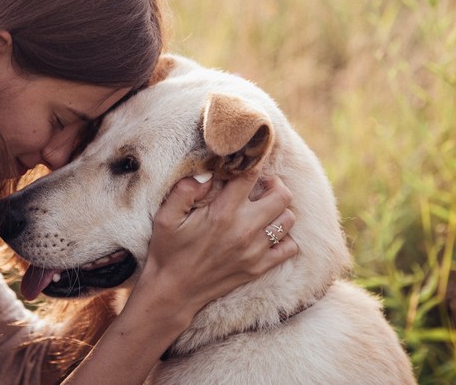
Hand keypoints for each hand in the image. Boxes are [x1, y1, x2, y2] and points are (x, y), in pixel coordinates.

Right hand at [142, 167, 297, 316]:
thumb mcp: (166, 216)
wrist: (173, 292)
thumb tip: (207, 174)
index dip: (251, 164)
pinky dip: (284, 237)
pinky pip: (289, 248)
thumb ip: (184, 190)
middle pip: (282, 196)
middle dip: (274, 184)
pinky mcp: (259, 268)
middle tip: (261, 185)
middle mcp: (244, 230)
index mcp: (222, 213)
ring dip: (280, 209)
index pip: (251, 176)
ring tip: (264, 208)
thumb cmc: (169, 251)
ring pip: (288, 219)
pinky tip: (267, 233)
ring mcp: (255, 251)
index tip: (246, 163)